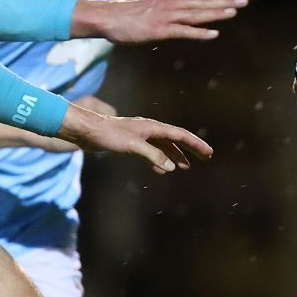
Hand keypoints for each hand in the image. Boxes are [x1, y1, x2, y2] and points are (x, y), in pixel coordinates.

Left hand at [58, 101, 212, 174]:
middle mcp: (150, 129)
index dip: (196, 144)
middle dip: (191, 149)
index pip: (181, 135)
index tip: (209, 153)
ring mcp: (141, 135)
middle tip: (206, 158)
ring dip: (176, 156)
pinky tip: (161, 169)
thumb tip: (171, 167)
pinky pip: (153, 151)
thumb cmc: (108, 134)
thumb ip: (153, 155)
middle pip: (176, 139)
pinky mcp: (132, 142)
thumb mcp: (132, 145)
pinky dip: (160, 159)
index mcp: (153, 127)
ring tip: (186, 167)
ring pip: (164, 146)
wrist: (86, 130)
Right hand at [75, 0, 247, 42]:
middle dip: (225, 0)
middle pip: (203, 1)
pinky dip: (199, 32)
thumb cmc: (131, 5)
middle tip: (245, 0)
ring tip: (234, 12)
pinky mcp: (160, 29)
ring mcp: (167, 15)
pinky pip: (183, 31)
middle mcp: (173, 1)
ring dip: (216, 13)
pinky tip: (214, 34)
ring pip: (196, 14)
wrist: (109, 16)